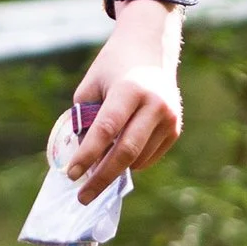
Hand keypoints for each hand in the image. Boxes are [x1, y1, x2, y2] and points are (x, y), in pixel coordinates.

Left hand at [53, 5, 183, 201]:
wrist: (151, 48)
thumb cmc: (112, 67)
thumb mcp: (91, 86)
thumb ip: (85, 120)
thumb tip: (83, 159)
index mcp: (129, 89)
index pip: (106, 129)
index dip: (87, 154)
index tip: (71, 174)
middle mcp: (154, 104)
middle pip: (126, 151)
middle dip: (102, 177)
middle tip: (82, 197)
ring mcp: (169, 118)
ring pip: (137, 158)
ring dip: (114, 168)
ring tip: (96, 168)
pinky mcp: (175, 128)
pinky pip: (148, 157)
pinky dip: (131, 162)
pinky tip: (119, 152)